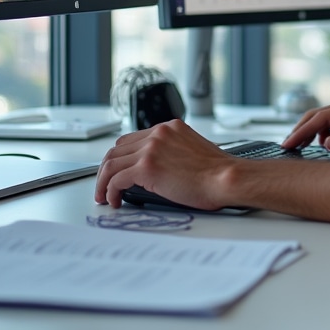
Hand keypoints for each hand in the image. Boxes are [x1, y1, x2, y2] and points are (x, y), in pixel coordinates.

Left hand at [95, 119, 239, 209]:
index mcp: (169, 128)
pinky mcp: (146, 167)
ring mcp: (151, 149)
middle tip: (104, 186)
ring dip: (103, 181)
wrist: (225, 178)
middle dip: (106, 169)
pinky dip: (109, 191)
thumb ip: (173, 151)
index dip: (120, 157)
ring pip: (111, 163)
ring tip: (104, 196)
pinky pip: (116, 179)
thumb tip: (159, 169)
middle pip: (117, 148)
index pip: (132, 139)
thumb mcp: (193, 150)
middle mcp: (158, 134)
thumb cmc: (217, 172)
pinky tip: (114, 201)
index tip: (117, 171)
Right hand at [282, 96, 329, 154]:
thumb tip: (328, 143)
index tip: (288, 144)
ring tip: (298, 146)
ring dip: (310, 130)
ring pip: (325, 118)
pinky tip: (321, 144)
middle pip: (319, 114)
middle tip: (286, 146)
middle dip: (301, 129)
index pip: (322, 118)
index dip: (303, 132)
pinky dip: (323, 132)